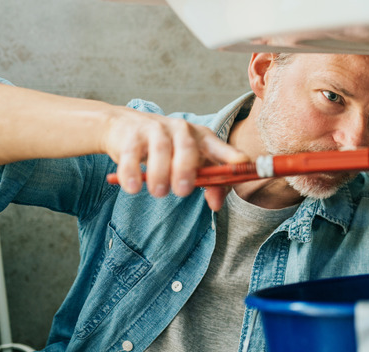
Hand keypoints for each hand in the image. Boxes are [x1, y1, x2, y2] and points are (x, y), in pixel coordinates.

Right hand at [103, 107, 248, 209]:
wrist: (126, 128)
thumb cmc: (169, 150)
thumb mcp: (192, 164)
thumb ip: (210, 184)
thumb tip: (216, 205)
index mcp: (202, 138)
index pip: (220, 146)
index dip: (232, 155)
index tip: (242, 165)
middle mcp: (181, 129)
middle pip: (188, 146)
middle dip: (186, 169)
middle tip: (183, 191)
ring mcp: (155, 129)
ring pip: (160, 149)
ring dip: (160, 173)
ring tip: (159, 192)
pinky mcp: (132, 135)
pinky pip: (132, 154)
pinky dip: (131, 172)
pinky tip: (133, 187)